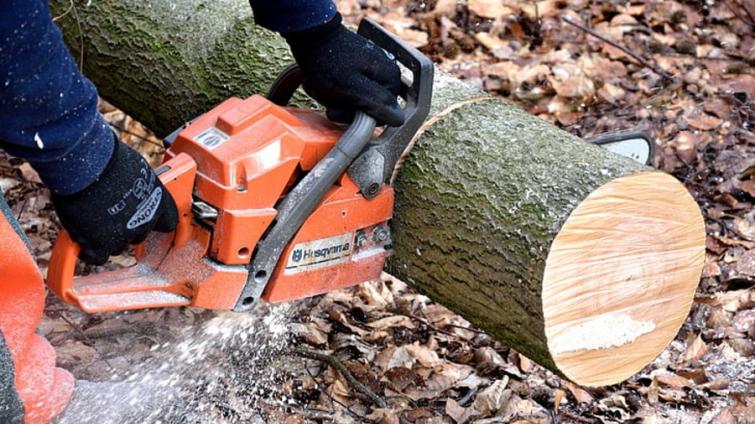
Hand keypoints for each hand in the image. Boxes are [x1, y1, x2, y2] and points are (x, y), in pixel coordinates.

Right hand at [51, 140, 177, 264]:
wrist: (84, 164)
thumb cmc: (107, 158)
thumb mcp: (135, 170)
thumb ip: (138, 186)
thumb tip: (131, 188)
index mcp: (159, 201)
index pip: (168, 222)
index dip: (156, 221)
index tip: (149, 221)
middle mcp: (146, 221)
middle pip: (139, 235)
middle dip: (127, 227)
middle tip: (110, 214)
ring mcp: (124, 235)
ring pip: (118, 246)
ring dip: (107, 237)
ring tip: (92, 220)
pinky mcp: (101, 244)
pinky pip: (97, 257)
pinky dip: (89, 251)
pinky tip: (83, 239)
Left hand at [282, 13, 403, 125]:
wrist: (308, 34)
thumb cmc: (328, 62)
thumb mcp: (354, 88)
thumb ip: (378, 104)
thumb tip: (400, 119)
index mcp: (389, 78)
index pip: (382, 115)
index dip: (359, 117)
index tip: (339, 109)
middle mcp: (384, 73)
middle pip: (366, 108)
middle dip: (341, 106)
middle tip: (325, 95)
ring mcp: (369, 70)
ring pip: (352, 101)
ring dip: (331, 98)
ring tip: (319, 85)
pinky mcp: (355, 68)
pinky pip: (344, 89)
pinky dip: (329, 89)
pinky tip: (319, 81)